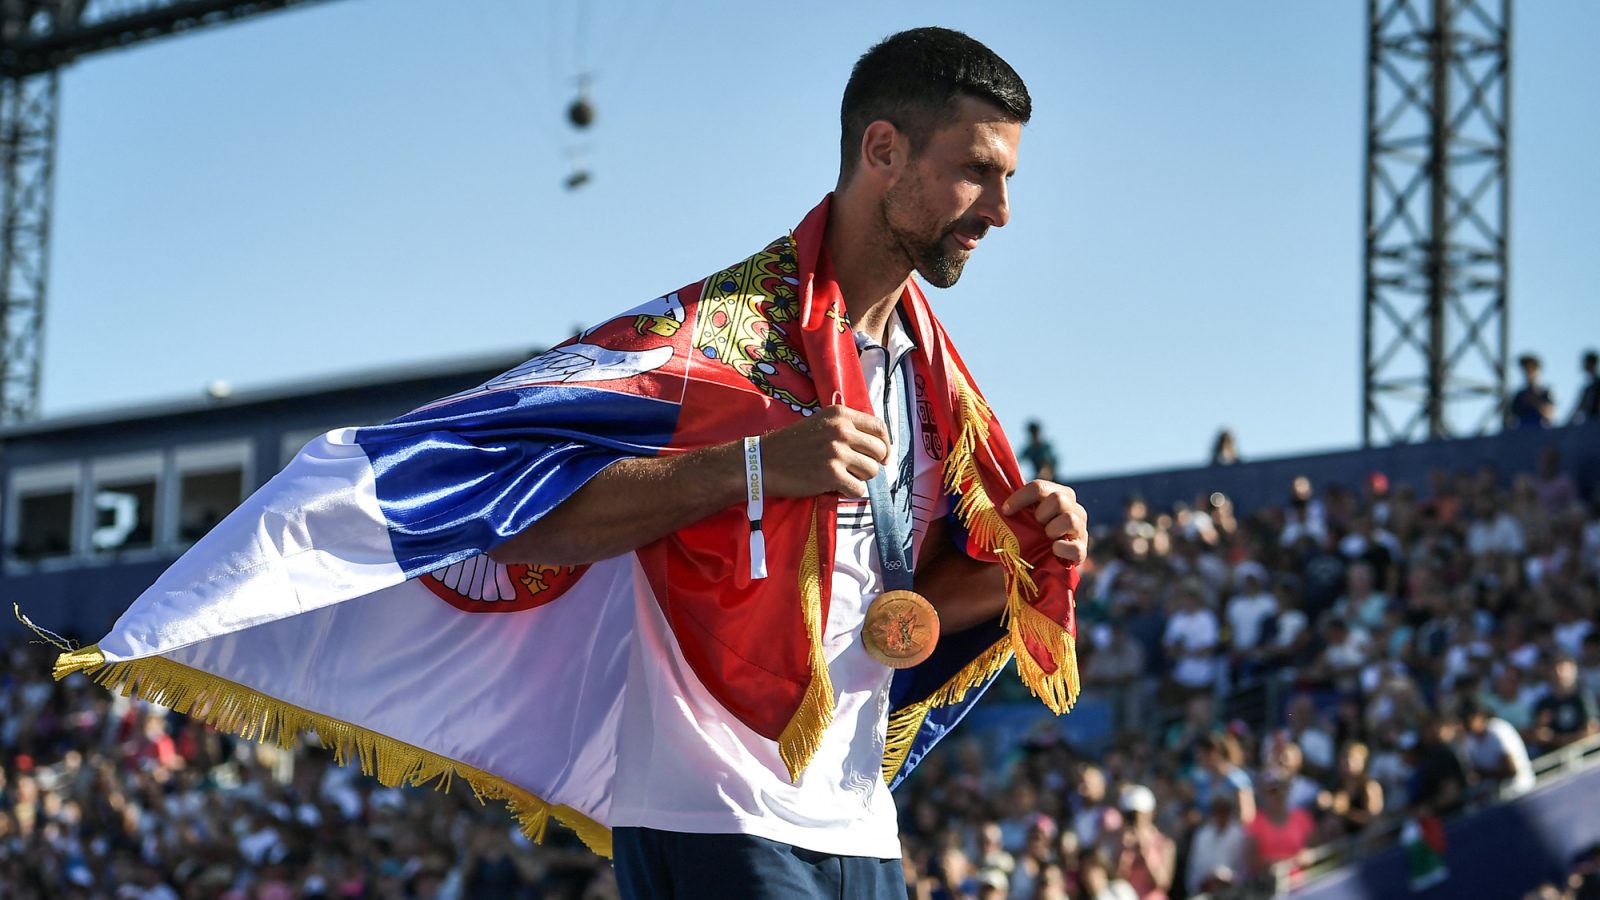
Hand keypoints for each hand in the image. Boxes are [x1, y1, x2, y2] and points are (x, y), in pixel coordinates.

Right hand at [760, 405, 889, 498]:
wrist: (764, 461)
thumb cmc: (793, 444)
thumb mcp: (821, 423)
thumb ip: (847, 427)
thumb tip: (879, 445)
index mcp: (840, 414)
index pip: (879, 428)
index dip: (886, 444)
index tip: (882, 457)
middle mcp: (840, 430)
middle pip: (879, 451)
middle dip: (873, 464)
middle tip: (857, 470)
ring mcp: (836, 452)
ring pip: (872, 472)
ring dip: (860, 478)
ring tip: (842, 477)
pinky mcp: (830, 474)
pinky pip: (858, 489)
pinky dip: (849, 492)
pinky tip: (835, 488)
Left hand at [1001, 480, 1087, 563]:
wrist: (1042, 561)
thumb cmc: (1031, 532)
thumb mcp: (1025, 516)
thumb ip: (1017, 506)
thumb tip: (996, 502)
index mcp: (1059, 493)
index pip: (1039, 486)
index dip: (1020, 498)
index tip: (1005, 510)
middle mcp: (1074, 507)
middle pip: (1058, 499)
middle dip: (1040, 515)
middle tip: (1035, 525)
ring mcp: (1081, 528)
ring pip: (1068, 519)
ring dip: (1051, 530)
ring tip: (1046, 538)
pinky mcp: (1082, 550)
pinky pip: (1075, 548)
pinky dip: (1060, 549)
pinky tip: (1053, 550)